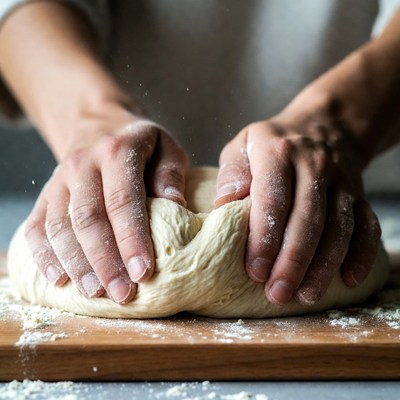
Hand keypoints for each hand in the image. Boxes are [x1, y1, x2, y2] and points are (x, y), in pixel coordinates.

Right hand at [24, 111, 187, 303]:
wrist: (99, 125)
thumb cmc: (142, 145)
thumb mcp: (166, 148)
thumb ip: (170, 175)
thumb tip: (177, 206)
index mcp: (117, 151)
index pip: (123, 200)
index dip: (132, 239)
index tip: (143, 273)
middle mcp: (83, 164)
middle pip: (89, 218)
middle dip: (105, 260)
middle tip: (121, 294)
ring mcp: (60, 179)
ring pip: (61, 226)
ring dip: (77, 263)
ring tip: (94, 293)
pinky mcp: (47, 193)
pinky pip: (38, 225)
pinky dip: (45, 254)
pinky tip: (58, 279)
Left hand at [215, 109, 380, 304]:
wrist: (322, 125)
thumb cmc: (272, 143)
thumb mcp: (242, 145)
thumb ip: (232, 173)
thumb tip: (224, 205)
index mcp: (279, 152)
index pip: (273, 198)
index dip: (264, 238)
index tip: (255, 271)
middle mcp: (314, 165)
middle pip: (308, 218)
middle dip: (292, 260)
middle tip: (277, 293)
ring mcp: (342, 181)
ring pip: (339, 227)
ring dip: (323, 265)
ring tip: (305, 296)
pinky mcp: (360, 195)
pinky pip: (368, 225)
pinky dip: (362, 254)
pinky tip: (349, 281)